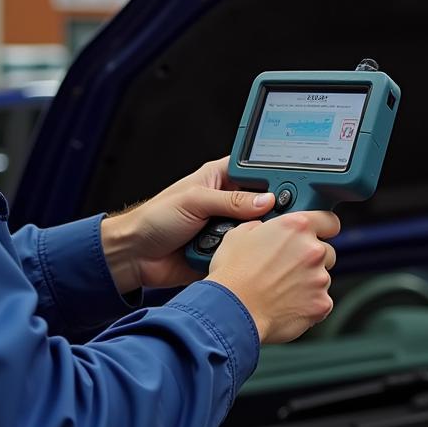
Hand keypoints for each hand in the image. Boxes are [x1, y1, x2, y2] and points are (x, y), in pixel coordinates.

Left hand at [100, 157, 275, 292]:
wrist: (135, 257)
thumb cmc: (155, 219)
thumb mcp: (194, 201)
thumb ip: (230, 200)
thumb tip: (265, 200)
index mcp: (219, 178)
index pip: (256, 170)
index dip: (273, 176)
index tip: (291, 186)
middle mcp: (227, 201)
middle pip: (263, 202)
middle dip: (271, 210)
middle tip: (281, 217)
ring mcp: (228, 227)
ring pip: (258, 229)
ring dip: (258, 235)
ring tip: (263, 238)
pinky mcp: (227, 251)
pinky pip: (247, 253)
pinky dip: (248, 255)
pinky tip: (252, 256)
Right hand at [207, 211, 339, 343]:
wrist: (232, 311)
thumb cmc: (233, 275)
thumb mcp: (238, 234)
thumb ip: (260, 226)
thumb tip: (263, 228)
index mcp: (296, 227)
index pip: (328, 220)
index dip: (323, 227)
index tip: (320, 234)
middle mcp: (312, 250)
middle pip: (326, 251)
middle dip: (310, 258)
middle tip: (287, 267)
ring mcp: (320, 278)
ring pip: (322, 278)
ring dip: (308, 282)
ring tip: (281, 289)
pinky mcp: (321, 304)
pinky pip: (321, 301)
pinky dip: (308, 303)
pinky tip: (286, 304)